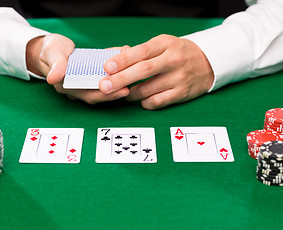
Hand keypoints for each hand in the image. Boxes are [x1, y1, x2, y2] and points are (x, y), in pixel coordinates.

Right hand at [27, 35, 128, 103]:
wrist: (52, 48)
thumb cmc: (50, 51)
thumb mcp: (51, 54)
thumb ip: (55, 65)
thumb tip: (54, 78)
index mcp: (67, 87)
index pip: (87, 94)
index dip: (102, 95)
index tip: (117, 91)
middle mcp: (79, 88)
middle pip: (99, 94)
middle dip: (114, 92)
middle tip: (129, 88)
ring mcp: (86, 82)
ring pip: (104, 85)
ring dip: (117, 81)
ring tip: (132, 75)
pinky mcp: (92, 74)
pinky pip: (105, 75)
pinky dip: (116, 70)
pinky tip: (126, 61)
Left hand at [100, 34, 214, 109]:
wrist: (207, 62)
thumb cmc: (177, 53)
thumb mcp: (162, 44)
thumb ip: (141, 52)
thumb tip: (115, 59)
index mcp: (165, 44)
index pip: (141, 52)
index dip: (122, 60)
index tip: (107, 67)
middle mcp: (173, 60)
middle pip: (143, 70)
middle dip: (121, 79)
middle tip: (105, 86)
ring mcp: (179, 77)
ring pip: (148, 89)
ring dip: (131, 93)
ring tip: (123, 92)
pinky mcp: (182, 93)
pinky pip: (157, 101)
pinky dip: (145, 102)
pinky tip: (141, 99)